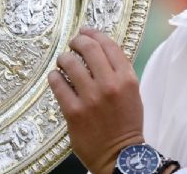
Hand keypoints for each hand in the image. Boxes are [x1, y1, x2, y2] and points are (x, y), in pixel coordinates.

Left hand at [48, 27, 144, 173]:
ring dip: (64, 58)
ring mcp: (90, 98)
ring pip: (70, 63)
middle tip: (73, 44)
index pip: (109, 46)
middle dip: (78, 41)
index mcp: (127, 79)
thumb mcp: (132, 93)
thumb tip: (98, 49)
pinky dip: (55, 76)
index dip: (95, 34)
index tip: (85, 32)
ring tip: (63, 62)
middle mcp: (109, 85)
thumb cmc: (126, 123)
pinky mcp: (73, 111)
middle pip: (89, 49)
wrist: (119, 155)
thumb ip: (118, 72)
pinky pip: (58, 84)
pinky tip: (56, 77)